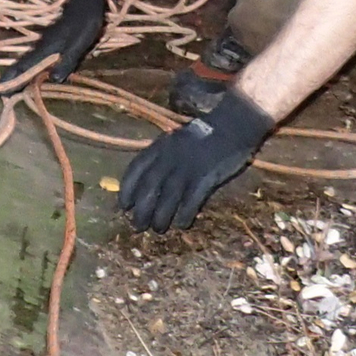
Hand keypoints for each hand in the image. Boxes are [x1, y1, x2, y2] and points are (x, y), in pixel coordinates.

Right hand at [4, 0, 110, 82]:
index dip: (13, 80)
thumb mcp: (79, 44)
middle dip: (11, 79)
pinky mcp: (51, 40)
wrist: (85, 0)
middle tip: (2, 94)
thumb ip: (67, 61)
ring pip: (28, 60)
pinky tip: (32, 72)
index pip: (24, 67)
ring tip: (13, 86)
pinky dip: (29, 66)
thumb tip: (54, 80)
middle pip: (22, 65)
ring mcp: (45, 42)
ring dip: (19, 73)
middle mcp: (41, 46)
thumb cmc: (84, 23)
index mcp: (46, 49)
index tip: (0, 92)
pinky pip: (36, 57)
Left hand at [118, 90, 274, 231]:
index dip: (127, 190)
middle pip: (149, 188)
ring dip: (161, 217)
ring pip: (168, 198)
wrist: (231, 126)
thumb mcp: (175, 140)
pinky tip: (182, 224)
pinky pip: (191, 201)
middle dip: (141, 210)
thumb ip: (160, 157)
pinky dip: (184, 215)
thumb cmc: (202, 136)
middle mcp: (169, 158)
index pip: (136, 169)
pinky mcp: (205, 178)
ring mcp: (187, 168)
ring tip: (158, 229)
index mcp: (159, 146)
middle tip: (138, 226)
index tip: (123, 206)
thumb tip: (146, 182)